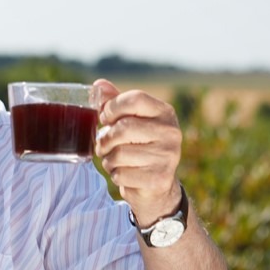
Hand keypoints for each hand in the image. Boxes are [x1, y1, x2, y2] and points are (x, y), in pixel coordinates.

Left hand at [91, 79, 182, 222]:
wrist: (157, 184)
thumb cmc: (139, 145)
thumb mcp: (130, 120)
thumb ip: (115, 102)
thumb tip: (98, 85)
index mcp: (165, 112)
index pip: (135, 98)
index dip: (112, 107)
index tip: (105, 118)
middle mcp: (171, 132)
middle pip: (123, 127)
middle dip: (105, 138)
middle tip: (104, 144)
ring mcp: (168, 157)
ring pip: (119, 154)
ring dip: (108, 160)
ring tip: (114, 160)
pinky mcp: (159, 179)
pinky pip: (121, 174)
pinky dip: (115, 176)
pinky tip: (125, 174)